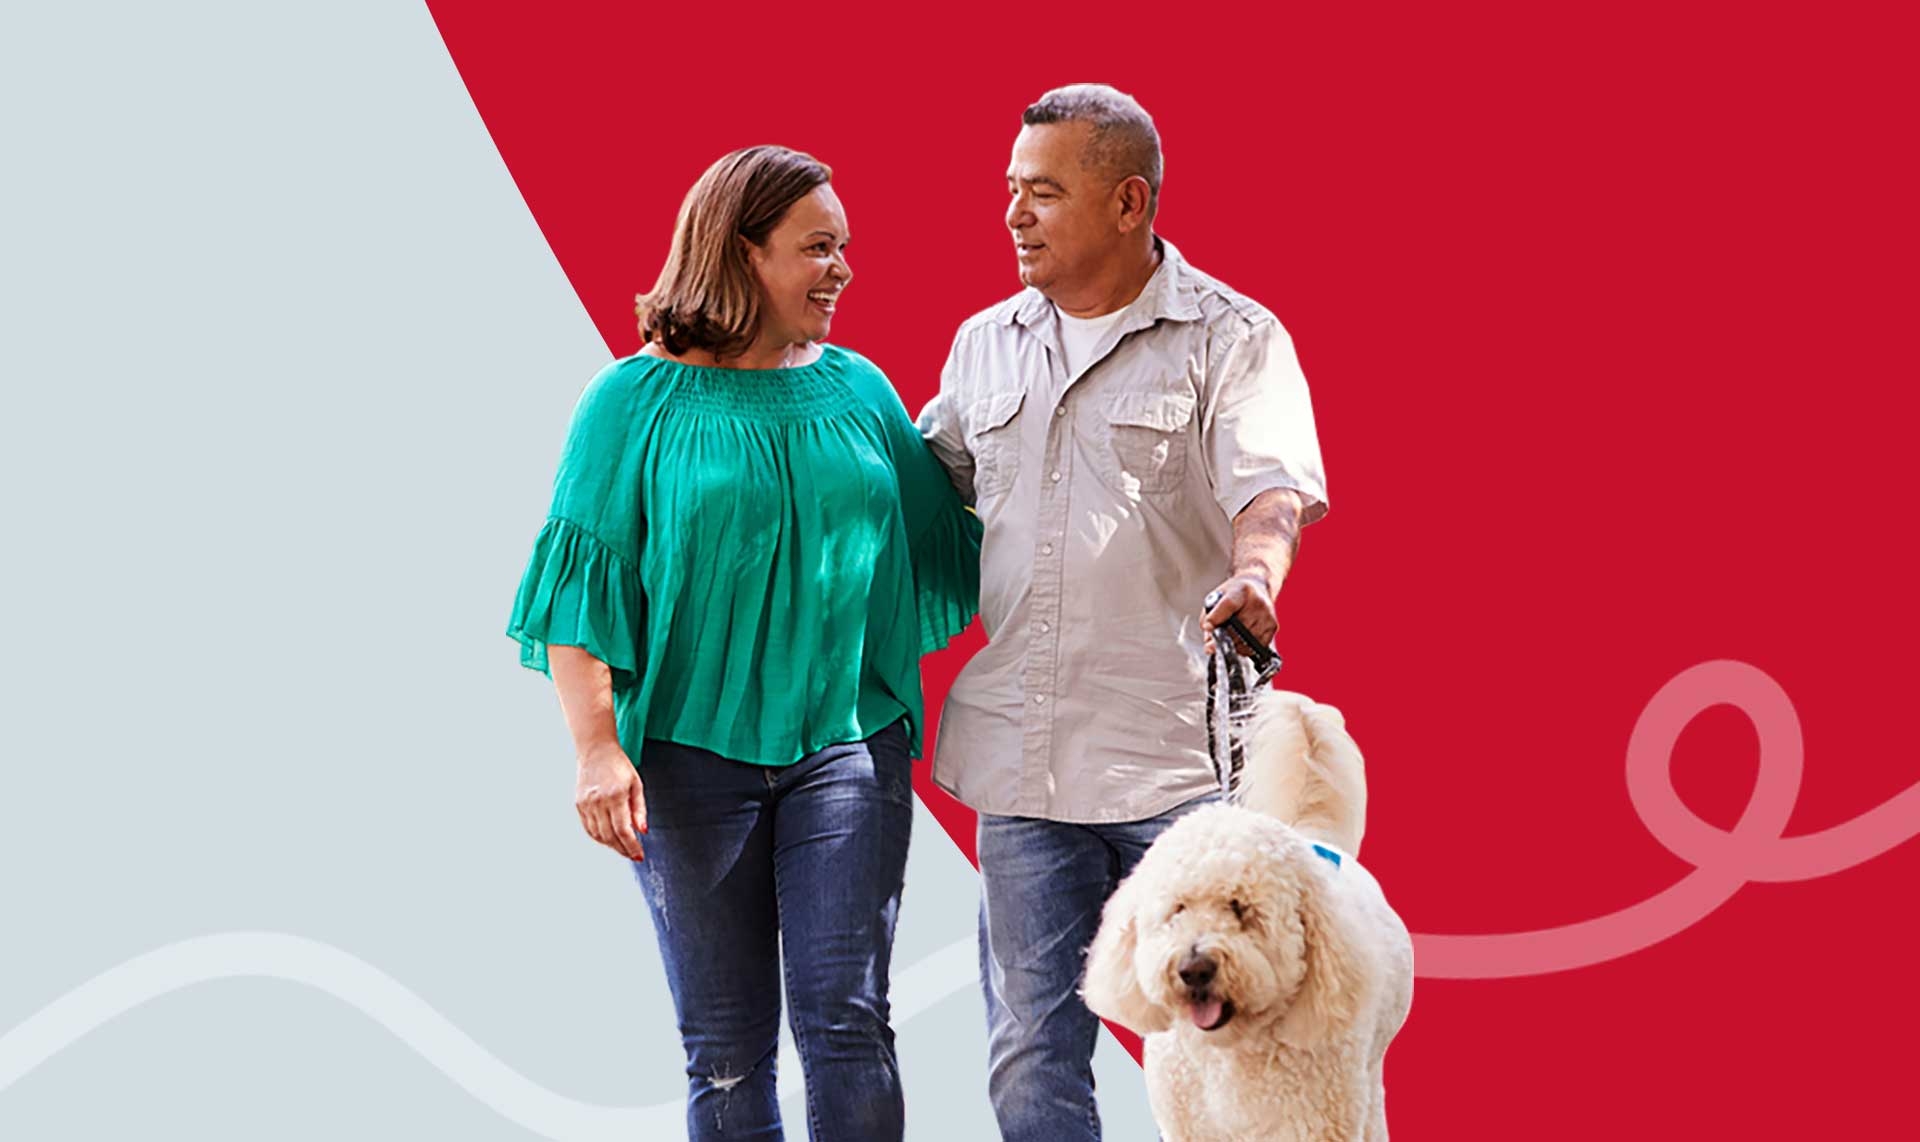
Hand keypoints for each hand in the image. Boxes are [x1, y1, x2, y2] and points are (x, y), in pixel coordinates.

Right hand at [574, 742, 647, 860]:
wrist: (596, 751)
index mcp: (615, 796)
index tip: (639, 855)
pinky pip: (589, 828)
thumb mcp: (636, 784)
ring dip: (611, 845)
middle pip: (610, 836)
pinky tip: (609, 839)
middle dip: (623, 849)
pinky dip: (599, 837)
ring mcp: (586, 804)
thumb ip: (639, 809)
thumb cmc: (618, 765)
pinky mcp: (579, 804)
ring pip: (598, 835)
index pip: (623, 830)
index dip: (631, 846)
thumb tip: (643, 831)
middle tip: (633, 855)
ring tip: (623, 848)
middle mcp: (598, 802)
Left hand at [1202, 574, 1276, 655]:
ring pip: (1247, 640)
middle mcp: (1258, 602)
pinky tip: (1243, 637)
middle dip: (1225, 637)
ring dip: (1235, 643)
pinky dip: (1246, 647)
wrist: (1257, 586)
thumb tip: (1210, 646)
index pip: (1229, 605)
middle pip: (1238, 628)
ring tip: (1233, 633)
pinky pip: (1256, 646)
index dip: (1216, 618)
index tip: (1208, 627)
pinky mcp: (1273, 626)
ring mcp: (1267, 615)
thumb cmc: (1234, 593)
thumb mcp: (1217, 598)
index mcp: (1241, 591)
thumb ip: (1208, 619)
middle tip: (1220, 635)